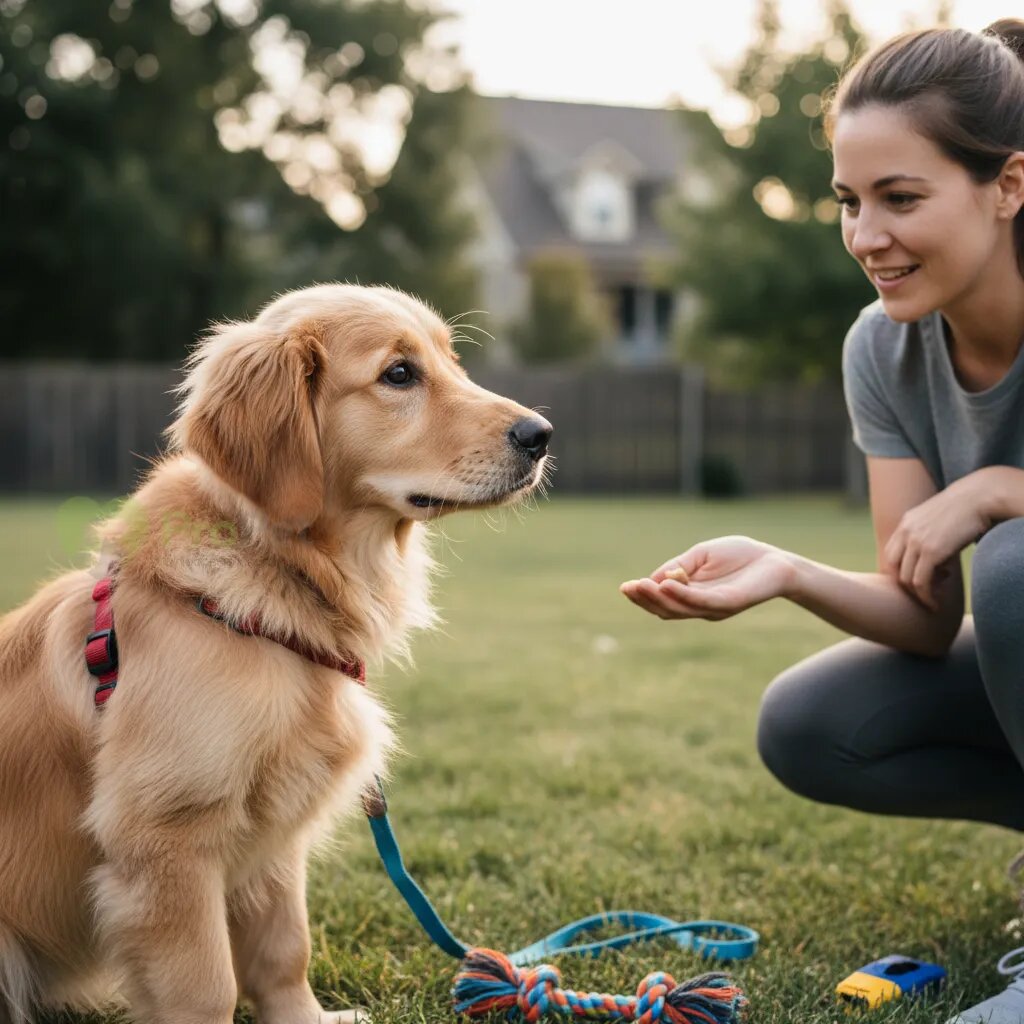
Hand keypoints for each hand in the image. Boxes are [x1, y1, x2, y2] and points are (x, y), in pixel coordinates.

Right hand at [620, 536, 793, 620]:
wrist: (775, 560)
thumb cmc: (739, 556)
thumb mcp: (700, 556)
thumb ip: (678, 567)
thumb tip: (652, 579)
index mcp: (692, 595)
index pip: (662, 601)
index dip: (643, 596)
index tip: (625, 586)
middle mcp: (701, 607)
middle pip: (666, 610)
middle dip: (645, 600)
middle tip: (628, 588)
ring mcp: (714, 607)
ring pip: (680, 609)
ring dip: (658, 599)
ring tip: (641, 586)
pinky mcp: (729, 603)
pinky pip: (701, 602)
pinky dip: (682, 595)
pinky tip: (666, 586)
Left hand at [884, 473, 991, 609]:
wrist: (979, 498)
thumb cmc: (965, 510)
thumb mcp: (936, 520)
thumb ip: (926, 536)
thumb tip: (932, 562)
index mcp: (905, 523)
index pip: (890, 555)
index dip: (900, 572)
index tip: (916, 581)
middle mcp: (906, 532)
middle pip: (894, 568)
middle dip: (907, 585)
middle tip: (925, 592)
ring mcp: (916, 541)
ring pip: (906, 578)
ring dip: (920, 593)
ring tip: (936, 597)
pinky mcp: (932, 551)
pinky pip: (921, 582)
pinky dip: (927, 596)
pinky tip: (936, 602)